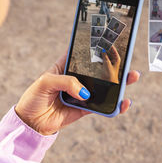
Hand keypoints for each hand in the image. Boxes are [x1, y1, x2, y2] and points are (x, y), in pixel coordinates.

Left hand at [15, 50, 139, 134]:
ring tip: (131, 77)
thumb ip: (66, 82)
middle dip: (114, 64)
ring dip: (119, 84)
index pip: (82, 54)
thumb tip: (85, 93)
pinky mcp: (85, 109)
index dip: (95, 47)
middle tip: (127, 59)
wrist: (30, 123)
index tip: (109, 39)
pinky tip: (123, 102)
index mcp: (66, 67)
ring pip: (104, 87)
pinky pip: (102, 106)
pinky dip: (114, 105)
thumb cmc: (34, 98)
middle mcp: (76, 79)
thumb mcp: (45, 82)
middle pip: (99, 70)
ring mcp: (82, 94)